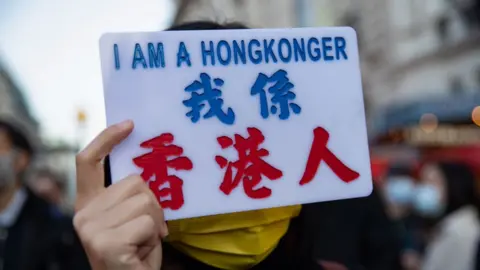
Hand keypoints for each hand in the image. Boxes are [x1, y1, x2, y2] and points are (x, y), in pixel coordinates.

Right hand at [73, 120, 167, 269]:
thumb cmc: (135, 255)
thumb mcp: (130, 220)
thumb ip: (130, 197)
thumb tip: (146, 173)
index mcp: (88, 205)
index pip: (88, 162)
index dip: (107, 139)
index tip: (129, 125)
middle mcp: (83, 214)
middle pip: (135, 182)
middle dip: (153, 204)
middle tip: (150, 230)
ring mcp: (91, 228)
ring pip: (145, 200)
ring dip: (156, 222)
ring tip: (145, 242)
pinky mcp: (105, 242)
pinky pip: (148, 222)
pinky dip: (155, 237)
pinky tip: (142, 252)